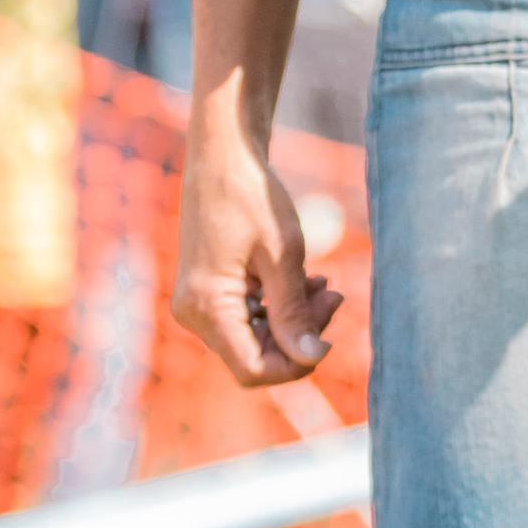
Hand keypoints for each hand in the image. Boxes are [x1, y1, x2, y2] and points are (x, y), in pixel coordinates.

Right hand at [174, 124, 342, 387]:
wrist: (223, 157)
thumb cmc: (252, 197)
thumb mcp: (283, 255)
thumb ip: (295, 311)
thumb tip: (312, 358)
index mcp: (207, 306)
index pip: (253, 370)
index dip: (295, 365)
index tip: (329, 335)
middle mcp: (193, 313)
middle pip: (256, 356)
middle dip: (300, 336)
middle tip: (334, 295)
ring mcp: (197, 305)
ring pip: (255, 339)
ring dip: (293, 320)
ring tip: (323, 284)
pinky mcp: (208, 294)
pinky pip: (247, 319)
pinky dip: (278, 308)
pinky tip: (303, 282)